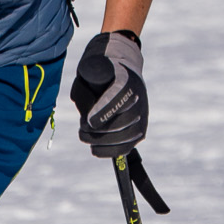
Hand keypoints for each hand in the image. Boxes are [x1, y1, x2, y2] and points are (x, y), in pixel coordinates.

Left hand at [70, 30, 145, 154]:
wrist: (119, 72)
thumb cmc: (98, 73)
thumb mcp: (86, 72)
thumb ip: (84, 92)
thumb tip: (87, 117)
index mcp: (125, 79)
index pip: (118, 98)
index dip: (103, 112)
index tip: (88, 121)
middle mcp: (137, 98)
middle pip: (122, 122)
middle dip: (98, 130)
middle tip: (82, 128)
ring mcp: (141, 116)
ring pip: (125, 137)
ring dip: (101, 141)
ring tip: (85, 135)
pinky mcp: (139, 131)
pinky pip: (127, 147)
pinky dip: (109, 151)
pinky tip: (95, 148)